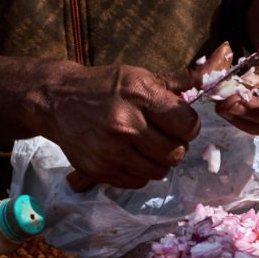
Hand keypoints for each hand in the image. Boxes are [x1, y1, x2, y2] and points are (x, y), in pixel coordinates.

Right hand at [35, 63, 201, 188]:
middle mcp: (125, 124)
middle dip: (175, 146)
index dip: (189, 126)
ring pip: (159, 171)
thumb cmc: (102, 88)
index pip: (186, 124)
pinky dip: (140, 171)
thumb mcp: (136, 76)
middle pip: (176, 153)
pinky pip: (138, 181)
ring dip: (159, 161)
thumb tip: (201, 82)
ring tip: (147, 147)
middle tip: (164, 137)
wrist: (57, 101)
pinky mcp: (100, 171)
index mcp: (139, 95)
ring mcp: (111, 151)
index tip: (181, 124)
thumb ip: (171, 83)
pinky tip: (130, 156)